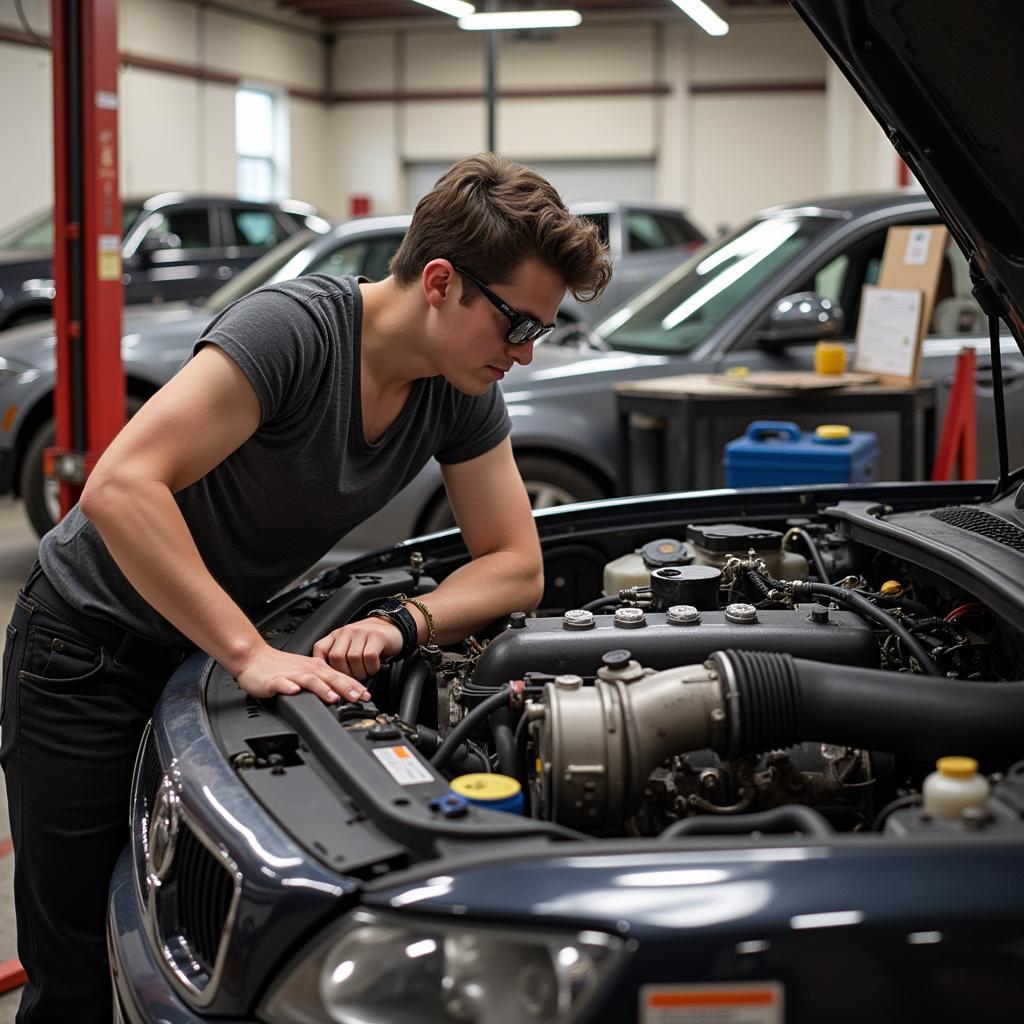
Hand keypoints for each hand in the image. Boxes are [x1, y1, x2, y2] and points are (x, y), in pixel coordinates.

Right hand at [234, 643, 371, 703]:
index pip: (340, 676)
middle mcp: (307, 669)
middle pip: (330, 678)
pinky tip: (293, 691)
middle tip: (358, 697)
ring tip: (332, 697)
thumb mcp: (307, 671)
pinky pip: (281, 683)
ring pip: (309, 680)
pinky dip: (288, 687)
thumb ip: (324, 681)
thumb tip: (343, 693)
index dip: (355, 686)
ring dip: (322, 689)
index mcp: (316, 668)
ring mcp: (290, 674)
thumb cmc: (280, 667)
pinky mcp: (273, 680)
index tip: (367, 696)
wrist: (253, 658)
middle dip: (345, 688)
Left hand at [312, 616, 404, 680]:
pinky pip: (369, 657)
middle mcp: (347, 631)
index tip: (330, 678)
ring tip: (366, 672)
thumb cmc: (370, 642)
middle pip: (336, 658)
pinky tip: (375, 667)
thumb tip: (330, 679)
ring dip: (361, 672)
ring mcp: (361, 632)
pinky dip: (372, 667)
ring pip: (353, 658)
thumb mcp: (350, 646)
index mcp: (337, 635)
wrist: (393, 627)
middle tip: (355, 678)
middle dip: (345, 674)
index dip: (323, 666)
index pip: (320, 649)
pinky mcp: (376, 636)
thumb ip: (340, 657)